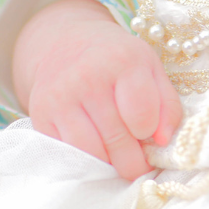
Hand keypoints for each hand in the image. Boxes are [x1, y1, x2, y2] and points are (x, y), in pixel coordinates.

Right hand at [11, 0, 181, 180]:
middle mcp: (88, 77)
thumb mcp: (151, 69)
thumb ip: (167, 105)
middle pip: (117, 140)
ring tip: (118, 159)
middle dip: (133, 163)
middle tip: (138, 165)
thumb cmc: (117, 60)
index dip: (149, 134)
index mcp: (123, 61)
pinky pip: (67, 153)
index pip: (142, 117)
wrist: (66, 44)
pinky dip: (84, 160)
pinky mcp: (41, 115)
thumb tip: (163, 142)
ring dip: (108, 165)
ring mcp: (61, 97)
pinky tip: (94, 150)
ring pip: (90, 153)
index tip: (148, 134)